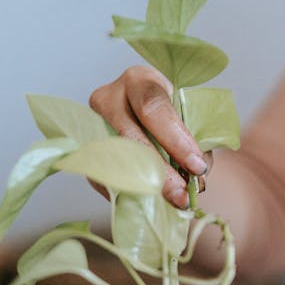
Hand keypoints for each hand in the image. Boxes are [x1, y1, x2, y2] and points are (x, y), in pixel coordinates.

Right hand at [89, 65, 209, 208]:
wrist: (139, 112)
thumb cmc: (167, 113)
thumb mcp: (185, 116)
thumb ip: (193, 144)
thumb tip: (195, 182)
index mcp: (139, 81)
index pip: (154, 108)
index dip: (176, 141)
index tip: (197, 168)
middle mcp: (110, 99)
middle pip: (131, 138)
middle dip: (161, 172)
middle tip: (182, 196)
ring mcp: (93, 125)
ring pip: (116, 160)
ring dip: (145, 187)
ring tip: (170, 202)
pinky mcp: (87, 151)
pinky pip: (104, 177)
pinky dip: (129, 192)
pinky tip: (149, 202)